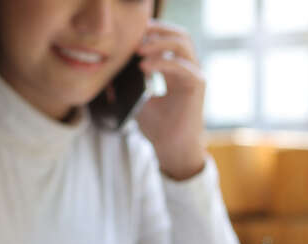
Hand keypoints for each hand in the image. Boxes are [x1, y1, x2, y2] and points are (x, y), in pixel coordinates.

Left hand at [136, 20, 206, 180]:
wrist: (172, 148)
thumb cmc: (159, 129)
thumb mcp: (138, 102)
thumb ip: (130, 87)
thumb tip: (111, 76)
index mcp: (175, 72)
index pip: (168, 41)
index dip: (151, 35)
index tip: (130, 37)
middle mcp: (187, 71)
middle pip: (179, 35)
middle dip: (158, 30)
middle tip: (137, 33)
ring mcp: (194, 76)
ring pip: (182, 44)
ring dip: (159, 42)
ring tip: (139, 49)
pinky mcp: (197, 85)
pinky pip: (181, 65)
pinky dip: (162, 62)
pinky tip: (144, 67)